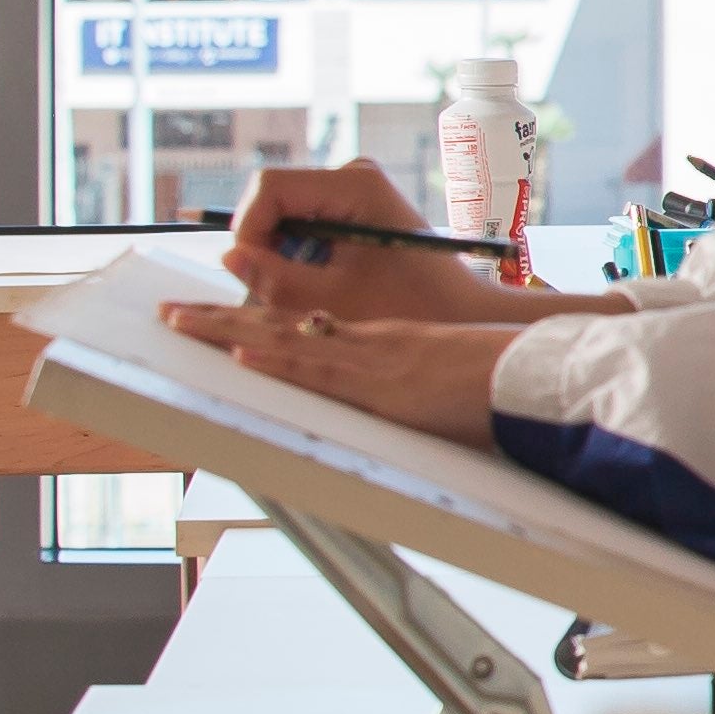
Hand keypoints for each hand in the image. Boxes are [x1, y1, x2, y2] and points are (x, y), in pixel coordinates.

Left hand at [162, 302, 521, 447]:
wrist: (543, 378)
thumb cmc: (515, 379)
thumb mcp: (464, 376)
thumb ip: (433, 383)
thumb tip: (427, 401)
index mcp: (392, 344)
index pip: (312, 331)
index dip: (263, 323)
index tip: (226, 319)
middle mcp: (374, 345)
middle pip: (284, 328)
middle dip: (223, 321)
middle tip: (172, 312)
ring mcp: (375, 363)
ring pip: (287, 341)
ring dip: (227, 331)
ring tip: (179, 323)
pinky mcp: (382, 386)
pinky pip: (320, 370)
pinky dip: (278, 359)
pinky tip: (241, 351)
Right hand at [222, 163, 538, 324]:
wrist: (461, 309)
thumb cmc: (413, 306)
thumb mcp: (334, 300)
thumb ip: (276, 278)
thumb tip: (230, 256)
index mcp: (355, 185)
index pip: (268, 188)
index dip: (248, 230)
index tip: (252, 272)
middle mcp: (352, 176)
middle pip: (271, 201)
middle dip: (265, 248)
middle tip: (283, 291)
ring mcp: (353, 190)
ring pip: (283, 217)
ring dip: (283, 257)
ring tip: (312, 292)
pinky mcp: (353, 207)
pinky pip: (302, 225)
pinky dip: (300, 257)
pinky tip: (325, 283)